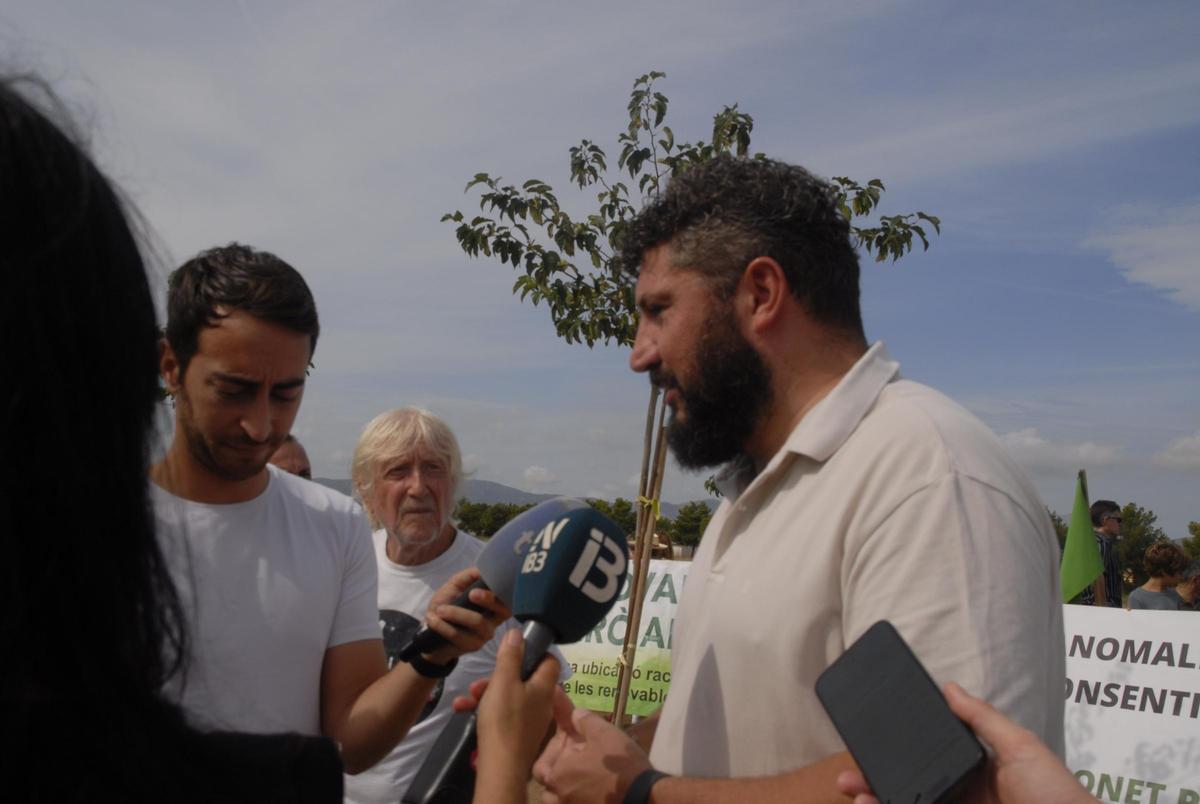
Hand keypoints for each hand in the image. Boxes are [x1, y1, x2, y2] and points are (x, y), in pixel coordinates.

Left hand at [422, 567, 511, 663]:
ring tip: (439, 609)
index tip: (491, 580)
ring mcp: (485, 635)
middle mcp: (495, 620)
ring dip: (456, 613)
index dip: (505, 589)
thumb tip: (482, 568)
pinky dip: (443, 626)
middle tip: (471, 593)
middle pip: (504, 610)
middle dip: (488, 599)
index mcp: (494, 604)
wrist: (430, 632)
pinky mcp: (472, 646)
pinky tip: (433, 619)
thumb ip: (468, 576)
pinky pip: (459, 635)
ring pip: (478, 622)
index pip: (509, 597)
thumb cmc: (447, 605)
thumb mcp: (455, 586)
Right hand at [467, 628, 563, 795]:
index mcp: (544, 686)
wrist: (501, 766)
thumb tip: (518, 633)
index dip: (534, 652)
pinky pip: (504, 714)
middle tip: (479, 682)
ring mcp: (532, 719)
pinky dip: (487, 710)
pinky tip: (465, 710)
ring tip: (466, 698)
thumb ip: (510, 656)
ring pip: (510, 697)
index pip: (549, 660)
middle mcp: (543, 702)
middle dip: (497, 677)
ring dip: (486, 694)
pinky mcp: (519, 734)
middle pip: (524, 679)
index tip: (513, 650)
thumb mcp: (504, 681)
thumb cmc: (504, 718)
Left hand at [534, 695, 651, 803]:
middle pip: (548, 784)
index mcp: (557, 776)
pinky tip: (591, 786)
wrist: (643, 797)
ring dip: (564, 786)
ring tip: (579, 774)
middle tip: (573, 755)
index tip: (568, 734)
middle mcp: (560, 796)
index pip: (541, 764)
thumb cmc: (619, 764)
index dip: (554, 747)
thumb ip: (583, 720)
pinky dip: (577, 795)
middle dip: (555, 769)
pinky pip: (575, 802)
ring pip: (558, 799)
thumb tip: (573, 713)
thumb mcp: (603, 733)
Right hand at [835, 683, 1092, 803]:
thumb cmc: (1059, 797)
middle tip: (849, 774)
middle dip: (875, 780)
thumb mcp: (1022, 747)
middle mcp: (964, 798)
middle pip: (910, 787)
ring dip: (876, 799)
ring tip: (854, 793)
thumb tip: (950, 686)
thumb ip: (983, 719)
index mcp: (977, 774)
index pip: (928, 761)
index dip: (898, 754)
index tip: (871, 743)